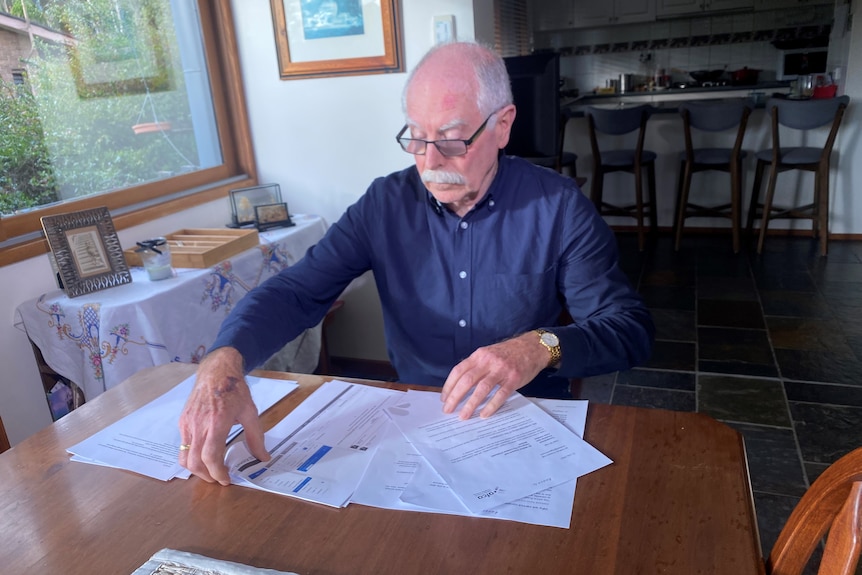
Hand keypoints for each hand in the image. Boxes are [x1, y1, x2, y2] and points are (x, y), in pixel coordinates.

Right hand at [178, 347, 269, 484]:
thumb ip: (256, 437)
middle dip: (207, 476)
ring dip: (196, 469)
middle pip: (194, 462)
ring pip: (184, 457)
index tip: (226, 479)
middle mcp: (199, 424)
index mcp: (217, 422)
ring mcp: (188, 423)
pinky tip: (204, 455)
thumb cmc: (234, 389)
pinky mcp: (182, 421)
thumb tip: (263, 457)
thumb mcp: (250, 412)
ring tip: (211, 470)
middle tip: (220, 478)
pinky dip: (191, 456)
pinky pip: (183, 445)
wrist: (216, 370)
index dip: (217, 473)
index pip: (210, 456)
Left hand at [440, 332, 549, 419]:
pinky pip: (500, 394)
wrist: (532, 347)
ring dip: (471, 404)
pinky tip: (484, 414)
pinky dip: (491, 405)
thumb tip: (460, 386)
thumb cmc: (508, 353)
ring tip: (463, 416)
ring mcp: (501, 370)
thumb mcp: (488, 353)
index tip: (444, 399)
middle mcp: (488, 361)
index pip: (458, 371)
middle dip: (455, 397)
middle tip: (448, 410)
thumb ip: (476, 366)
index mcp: (479, 355)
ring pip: (482, 388)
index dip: (449, 386)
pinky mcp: (513, 379)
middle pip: (467, 380)